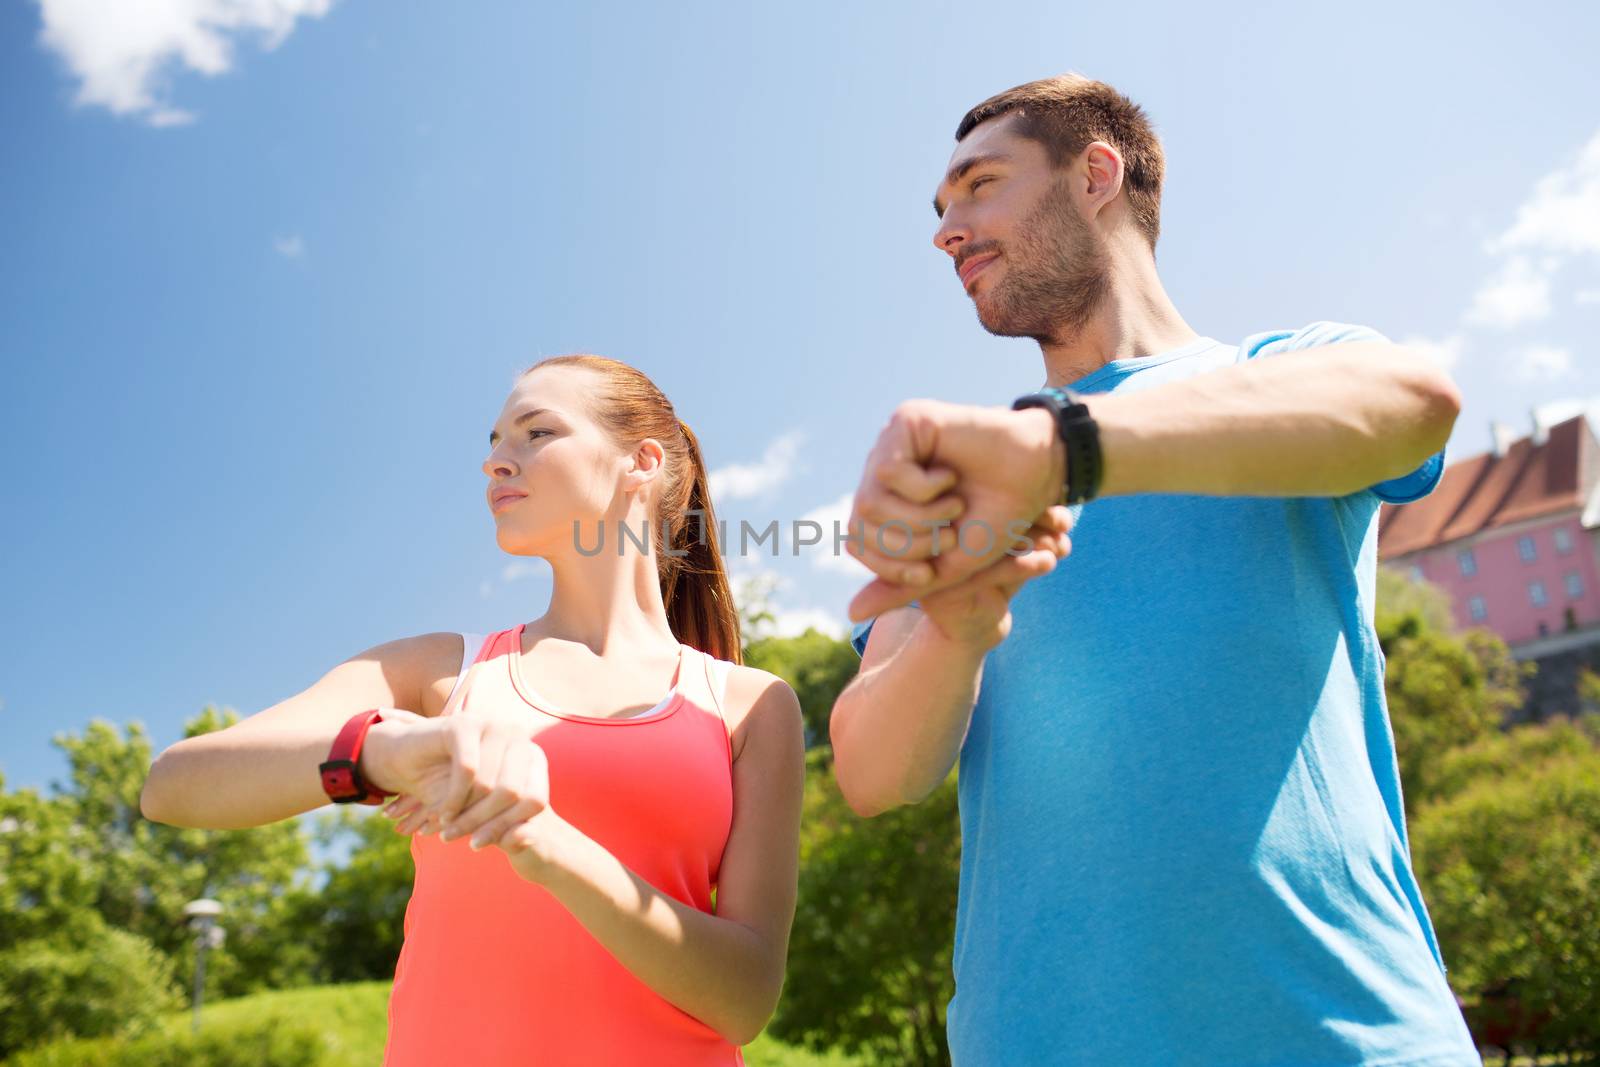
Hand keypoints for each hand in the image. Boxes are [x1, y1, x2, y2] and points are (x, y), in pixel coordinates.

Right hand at [368, 712, 551, 847]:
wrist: (406, 758)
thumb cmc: (452, 787)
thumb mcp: (482, 811)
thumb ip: (508, 827)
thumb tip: (526, 838)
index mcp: (532, 756)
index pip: (535, 799)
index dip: (510, 826)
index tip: (482, 843)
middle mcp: (518, 737)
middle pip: (514, 794)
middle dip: (484, 823)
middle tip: (457, 839)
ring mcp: (492, 727)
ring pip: (489, 786)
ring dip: (465, 815)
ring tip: (448, 828)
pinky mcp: (465, 725)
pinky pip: (467, 772)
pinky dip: (452, 799)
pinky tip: (442, 813)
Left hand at [846, 400, 1063, 620]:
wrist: (1036, 481)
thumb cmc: (995, 519)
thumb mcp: (946, 565)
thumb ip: (900, 586)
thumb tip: (851, 613)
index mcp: (887, 501)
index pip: (857, 542)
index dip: (891, 565)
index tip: (929, 571)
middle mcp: (882, 472)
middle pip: (860, 524)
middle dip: (909, 545)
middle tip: (949, 534)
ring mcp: (892, 444)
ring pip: (868, 500)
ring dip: (920, 517)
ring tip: (954, 504)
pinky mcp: (906, 421)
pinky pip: (888, 471)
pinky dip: (923, 488)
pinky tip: (948, 476)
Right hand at [916, 505, 1072, 648]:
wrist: (974, 630)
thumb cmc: (997, 580)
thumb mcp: (1017, 547)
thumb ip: (1036, 528)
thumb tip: (1064, 517)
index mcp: (948, 512)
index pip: (987, 492)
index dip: (1029, 497)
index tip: (1060, 512)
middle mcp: (934, 534)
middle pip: (986, 512)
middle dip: (1032, 516)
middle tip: (1062, 526)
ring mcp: (934, 563)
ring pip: (988, 541)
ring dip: (1031, 539)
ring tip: (1059, 547)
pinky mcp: (941, 591)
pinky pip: (987, 572)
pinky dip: (1023, 565)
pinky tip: (1049, 563)